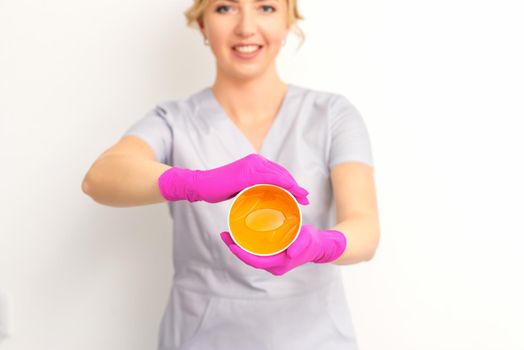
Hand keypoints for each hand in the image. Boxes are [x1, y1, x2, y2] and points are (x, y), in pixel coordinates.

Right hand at [158, 153, 309, 203]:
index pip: (278, 172)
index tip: (301, 194)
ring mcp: (251, 166)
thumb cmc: (219, 188)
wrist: (201, 185)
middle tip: (306, 198)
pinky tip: (292, 193)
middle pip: (282, 173)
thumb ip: (252, 187)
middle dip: (296, 186)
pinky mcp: (247, 174)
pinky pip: (270, 179)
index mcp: (254, 162)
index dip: (291, 183)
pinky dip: (284, 186)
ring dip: (294, 187)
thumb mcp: (240, 186)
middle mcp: (255, 161)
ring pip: (279, 176)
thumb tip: (262, 196)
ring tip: (303, 198)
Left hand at [220, 224, 346, 275]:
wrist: (320, 246)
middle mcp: (273, 265)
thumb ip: (300, 245)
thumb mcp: (308, 240)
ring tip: (228, 233)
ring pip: (251, 255)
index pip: (255, 261)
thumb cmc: (313, 242)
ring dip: (239, 246)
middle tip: (224, 234)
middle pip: (249, 258)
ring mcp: (273, 261)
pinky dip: (247, 244)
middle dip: (235, 248)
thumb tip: (291, 252)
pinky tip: (241, 233)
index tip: (230, 243)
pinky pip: (256, 251)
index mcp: (279, 263)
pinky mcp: (273, 255)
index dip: (241, 253)